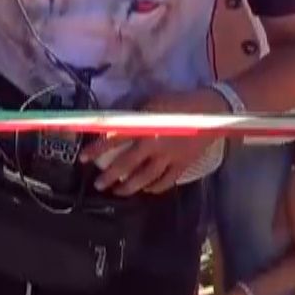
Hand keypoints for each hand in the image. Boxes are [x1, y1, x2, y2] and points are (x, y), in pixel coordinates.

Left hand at [81, 88, 226, 195]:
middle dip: (109, 176)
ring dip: (128, 186)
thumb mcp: (151, 103)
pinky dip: (154, 187)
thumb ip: (133, 117)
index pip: (113, 140)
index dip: (96, 150)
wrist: (211, 111)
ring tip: (117, 191)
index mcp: (144, 127)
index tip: (83, 159)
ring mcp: (169, 157)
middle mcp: (154, 145)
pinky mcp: (183, 165)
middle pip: (126, 164)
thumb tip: (113, 125)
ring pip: (145, 178)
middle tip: (98, 184)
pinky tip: (146, 190)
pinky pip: (166, 181)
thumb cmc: (178, 103)